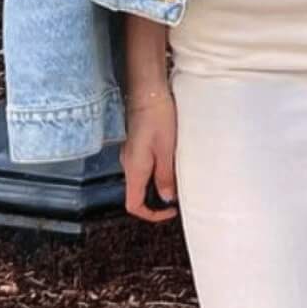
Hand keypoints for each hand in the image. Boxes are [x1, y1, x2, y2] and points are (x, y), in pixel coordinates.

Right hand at [122, 85, 178, 221]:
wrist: (148, 92)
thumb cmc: (158, 118)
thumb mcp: (167, 150)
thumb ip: (165, 177)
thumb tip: (166, 199)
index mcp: (134, 169)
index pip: (134, 205)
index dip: (151, 215)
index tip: (170, 211)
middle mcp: (128, 165)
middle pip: (137, 194)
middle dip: (157, 200)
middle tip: (179, 194)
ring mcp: (131, 155)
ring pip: (142, 180)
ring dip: (159, 184)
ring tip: (179, 176)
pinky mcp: (136, 145)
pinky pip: (144, 167)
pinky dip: (157, 171)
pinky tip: (172, 161)